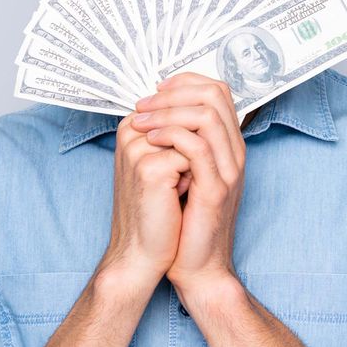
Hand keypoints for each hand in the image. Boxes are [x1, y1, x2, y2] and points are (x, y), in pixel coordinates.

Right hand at [99, 113, 189, 288]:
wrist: (145, 251)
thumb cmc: (162, 207)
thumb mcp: (174, 160)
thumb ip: (185, 128)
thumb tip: (214, 99)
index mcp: (135, 124)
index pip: (186, 96)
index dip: (205, 127)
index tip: (187, 160)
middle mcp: (131, 129)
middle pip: (194, 111)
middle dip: (203, 144)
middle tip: (183, 177)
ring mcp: (137, 147)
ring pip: (197, 135)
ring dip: (200, 162)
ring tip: (178, 187)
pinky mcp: (149, 167)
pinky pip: (194, 157)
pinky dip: (195, 178)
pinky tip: (175, 198)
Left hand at [131, 73, 246, 300]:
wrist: (196, 267)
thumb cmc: (184, 223)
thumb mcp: (184, 175)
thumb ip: (181, 145)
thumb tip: (155, 114)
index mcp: (228, 146)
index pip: (218, 91)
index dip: (186, 82)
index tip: (155, 91)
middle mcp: (234, 153)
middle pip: (216, 95)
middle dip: (174, 92)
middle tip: (144, 104)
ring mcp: (228, 170)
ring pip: (206, 115)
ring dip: (168, 111)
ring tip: (141, 122)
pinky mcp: (215, 190)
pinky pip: (196, 147)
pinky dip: (170, 135)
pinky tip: (149, 140)